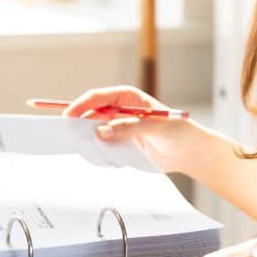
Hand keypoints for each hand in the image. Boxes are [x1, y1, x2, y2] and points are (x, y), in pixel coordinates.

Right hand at [62, 85, 202, 175]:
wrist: (188, 152)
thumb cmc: (177, 131)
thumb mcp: (154, 126)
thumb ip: (128, 127)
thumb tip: (101, 132)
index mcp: (126, 97)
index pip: (96, 98)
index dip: (80, 106)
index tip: (68, 117)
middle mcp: (118, 111)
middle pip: (90, 115)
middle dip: (81, 126)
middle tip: (71, 138)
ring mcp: (118, 128)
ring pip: (94, 133)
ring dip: (90, 142)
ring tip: (90, 151)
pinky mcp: (120, 144)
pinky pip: (103, 148)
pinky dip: (100, 153)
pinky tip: (105, 158)